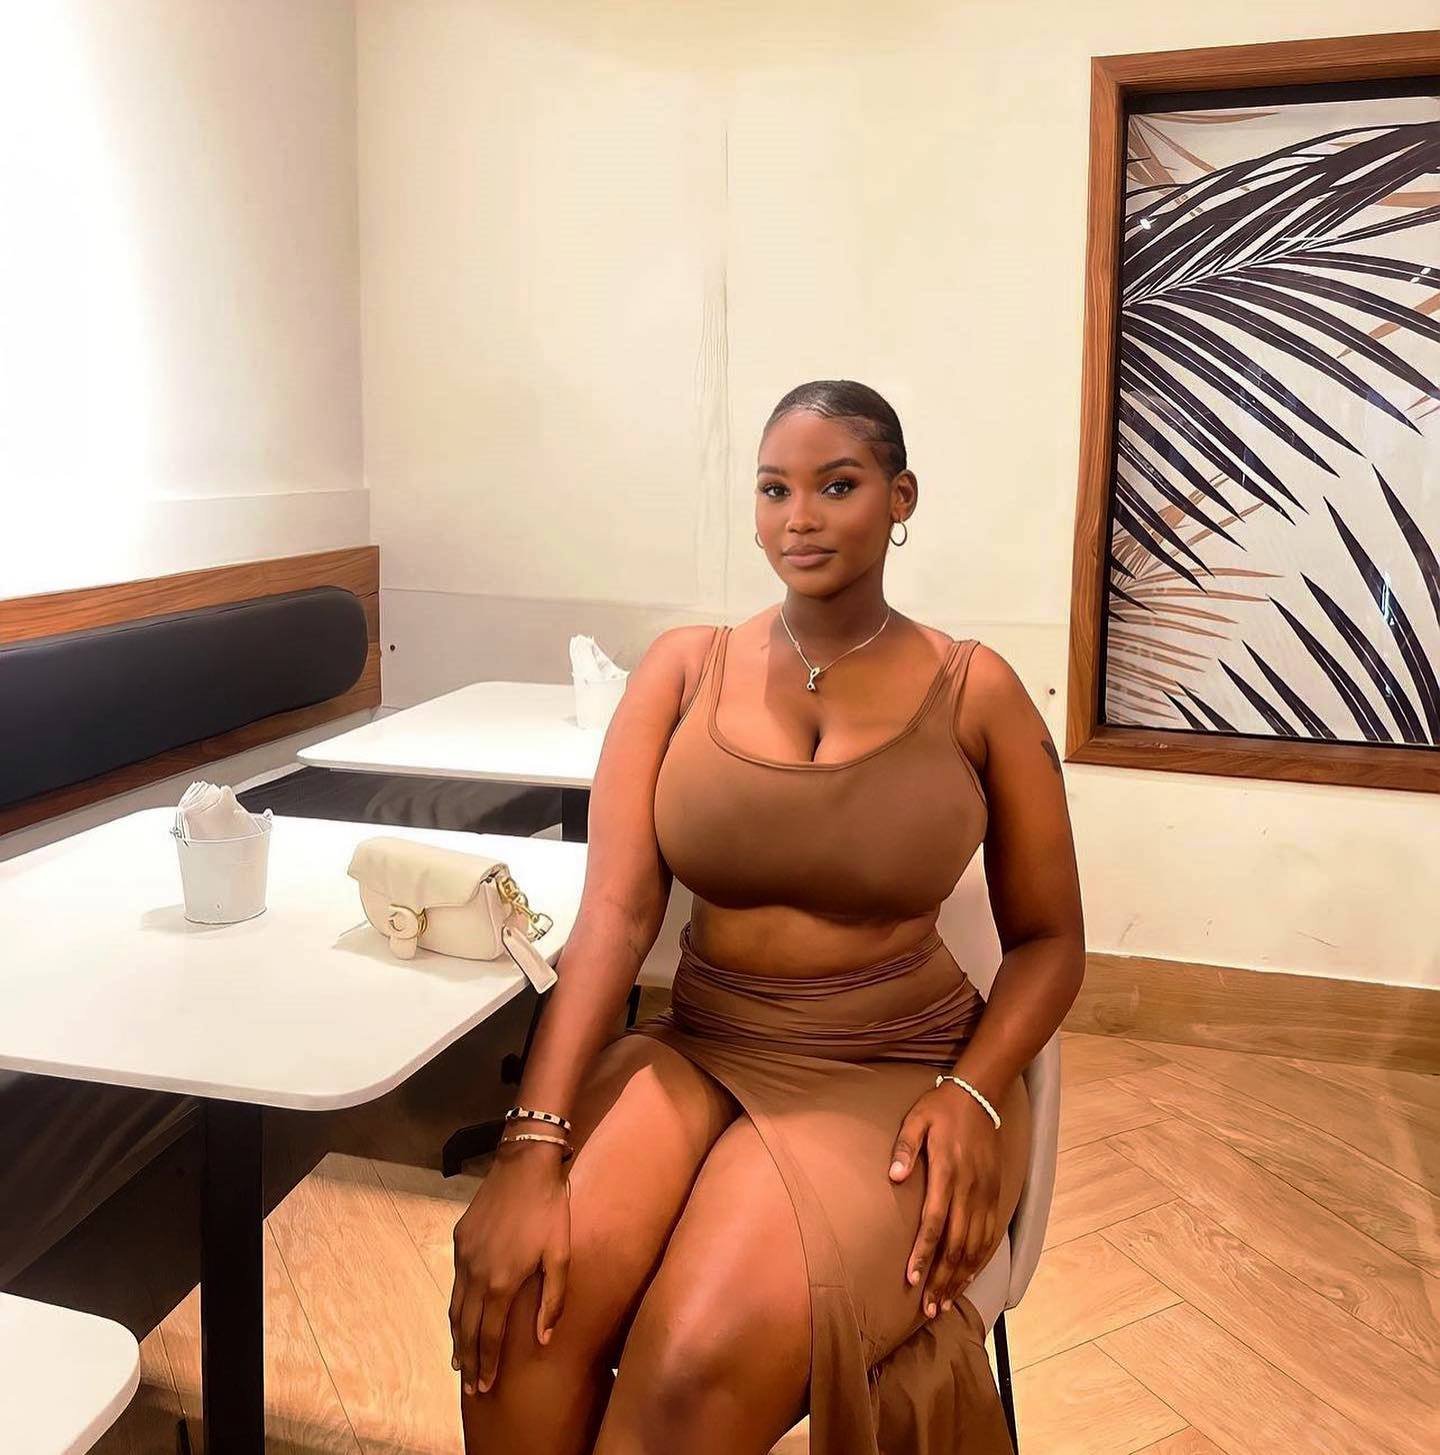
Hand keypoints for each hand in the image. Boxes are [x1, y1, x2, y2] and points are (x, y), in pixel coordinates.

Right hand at [450, 1143, 570, 1396]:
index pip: (490, 1336)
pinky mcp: (460, 1239)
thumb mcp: (560, 1255)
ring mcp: (464, 1256)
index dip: (487, 1364)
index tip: (485, 1387)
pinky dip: (456, 1306)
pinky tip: (461, 1315)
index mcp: (502, 1282)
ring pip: (456, 1307)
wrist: (525, 1165)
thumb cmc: (549, 1209)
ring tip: (459, 1360)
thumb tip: (543, 1339)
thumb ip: (552, 1300)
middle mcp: (477, 1274)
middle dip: (468, 1359)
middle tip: (470, 1385)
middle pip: (467, 1328)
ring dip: (457, 1337)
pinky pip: (456, 1282)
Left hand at [887, 1083, 1002, 1318]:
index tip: (910, 1279)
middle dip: (941, 1279)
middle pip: (956, 1245)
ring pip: (975, 1246)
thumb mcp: (917, 1120)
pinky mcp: (995, 1194)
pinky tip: (968, 1278)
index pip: (934, 1223)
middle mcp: (969, 1190)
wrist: (981, 1096)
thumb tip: (893, 1177)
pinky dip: (979, 1261)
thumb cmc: (942, 1108)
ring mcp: (985, 1194)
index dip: (923, 1253)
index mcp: (948, 1173)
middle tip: (928, 1308)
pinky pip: (989, 1235)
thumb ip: (905, 1149)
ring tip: (944, 1303)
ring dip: (961, 1277)